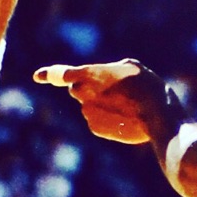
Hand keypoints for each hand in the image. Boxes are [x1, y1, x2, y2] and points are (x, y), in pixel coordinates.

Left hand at [33, 58, 168, 143]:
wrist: (158, 118)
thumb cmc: (148, 88)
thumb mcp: (134, 68)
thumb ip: (112, 69)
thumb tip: (109, 76)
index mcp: (91, 75)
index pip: (63, 73)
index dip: (49, 73)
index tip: (38, 76)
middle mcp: (84, 94)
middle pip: (77, 89)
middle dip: (88, 88)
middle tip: (113, 89)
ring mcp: (88, 113)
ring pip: (89, 105)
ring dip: (102, 103)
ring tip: (128, 104)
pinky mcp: (95, 129)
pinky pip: (97, 120)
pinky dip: (108, 118)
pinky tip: (126, 117)